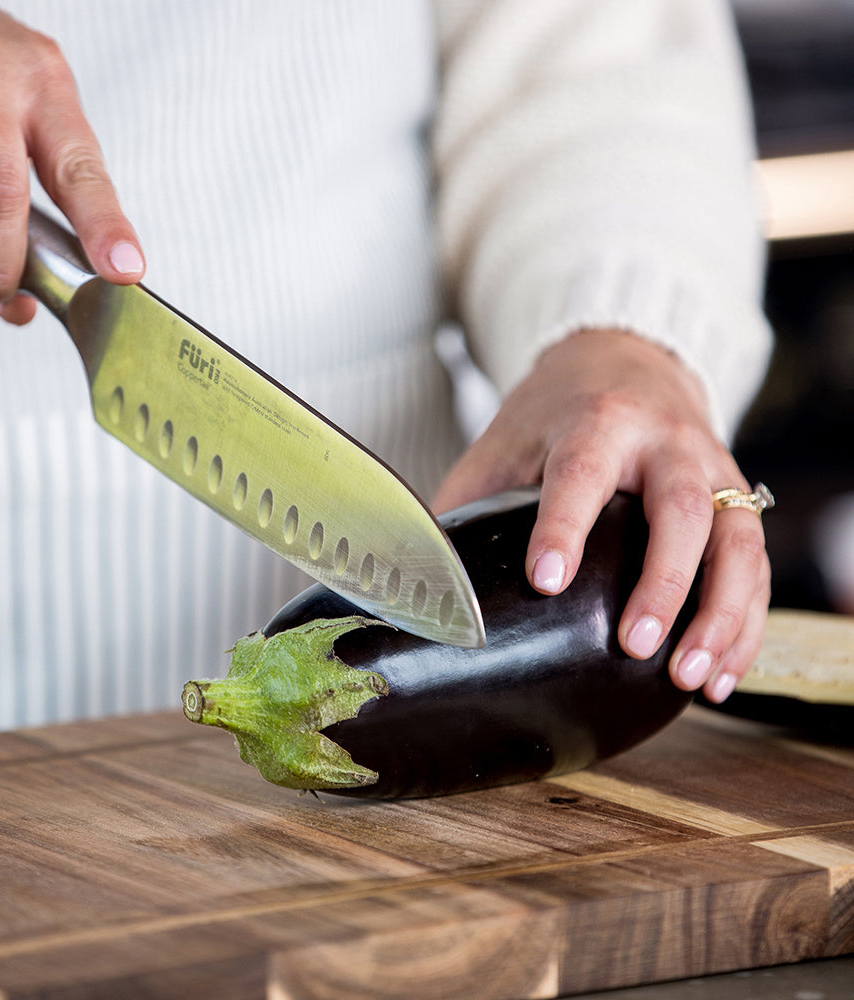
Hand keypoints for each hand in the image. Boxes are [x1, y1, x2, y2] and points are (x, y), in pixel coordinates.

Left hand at [433, 328, 770, 702]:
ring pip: (737, 542)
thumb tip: (424, 576)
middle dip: (664, 583)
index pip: (581, 473)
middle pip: (681, 509)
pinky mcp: (738, 498)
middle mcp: (665, 442)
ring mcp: (713, 468)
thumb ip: (471, 502)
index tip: (547, 581)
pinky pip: (755, 565)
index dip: (564, 527)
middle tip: (634, 646)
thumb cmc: (555, 413)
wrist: (627, 359)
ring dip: (721, 615)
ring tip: (690, 678)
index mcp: (596, 422)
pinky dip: (745, 623)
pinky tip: (721, 675)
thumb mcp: (505, 441)